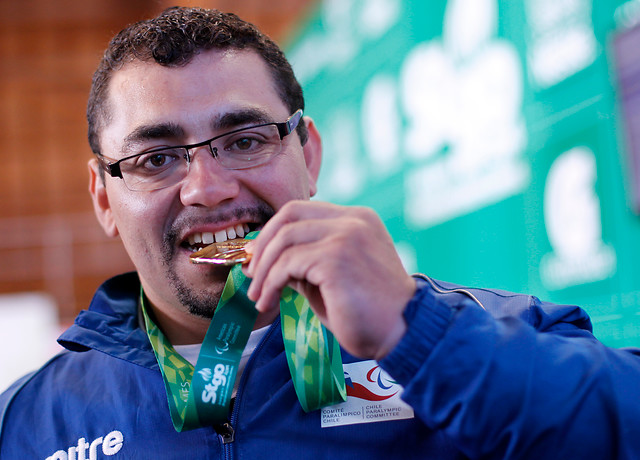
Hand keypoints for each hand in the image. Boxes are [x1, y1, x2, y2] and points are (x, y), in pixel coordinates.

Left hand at [244, 200, 415, 359]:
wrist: (403, 333)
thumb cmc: (370, 312)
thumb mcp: (333, 280)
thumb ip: (306, 264)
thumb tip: (269, 262)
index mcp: (357, 219)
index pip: (302, 211)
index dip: (273, 232)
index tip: (257, 258)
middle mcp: (353, 220)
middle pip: (289, 214)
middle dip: (262, 244)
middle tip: (251, 274)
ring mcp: (346, 235)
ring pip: (284, 239)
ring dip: (263, 270)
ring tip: (258, 296)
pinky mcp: (337, 257)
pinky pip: (288, 264)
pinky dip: (271, 283)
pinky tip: (269, 301)